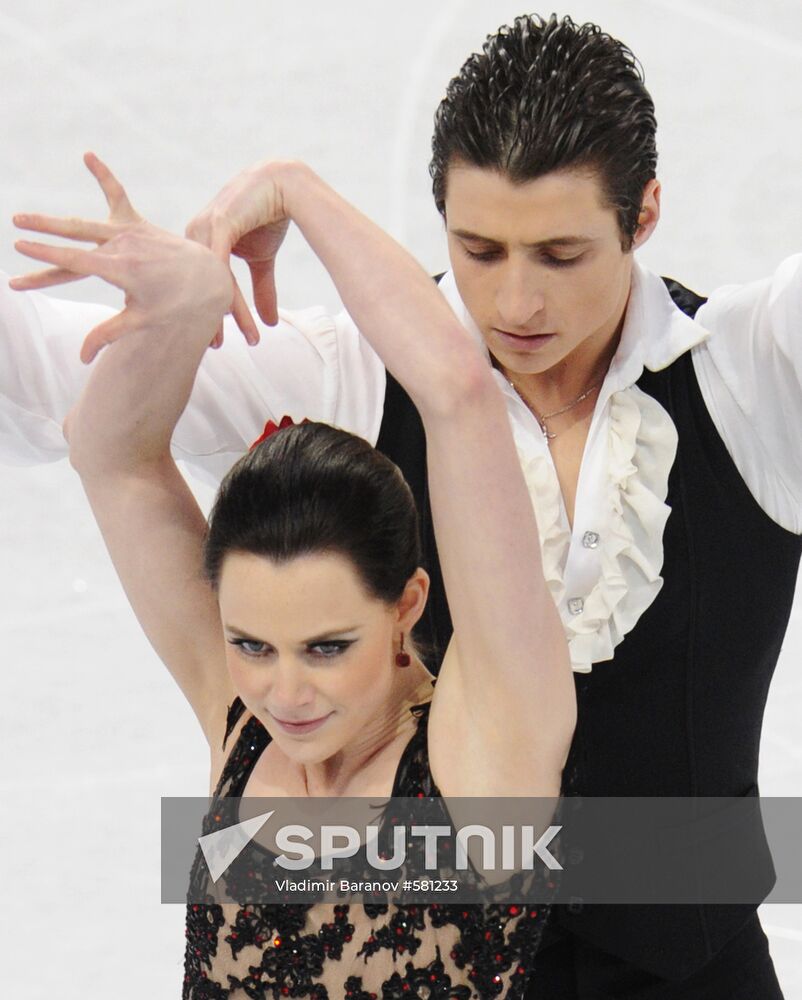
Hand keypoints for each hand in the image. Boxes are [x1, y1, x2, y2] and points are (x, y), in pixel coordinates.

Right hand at [11, 153, 232, 363]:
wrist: (208, 278)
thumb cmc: (176, 304)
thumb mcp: (144, 320)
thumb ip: (109, 334)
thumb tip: (82, 358)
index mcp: (121, 269)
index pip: (75, 260)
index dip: (46, 254)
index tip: (20, 247)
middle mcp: (123, 246)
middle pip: (74, 240)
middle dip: (43, 236)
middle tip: (15, 231)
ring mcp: (130, 232)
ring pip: (85, 224)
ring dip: (54, 220)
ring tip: (23, 216)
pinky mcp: (138, 223)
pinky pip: (118, 195)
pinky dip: (104, 176)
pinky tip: (88, 156)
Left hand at [185, 160, 290, 340]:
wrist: (286, 185)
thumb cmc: (270, 215)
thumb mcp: (262, 259)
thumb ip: (261, 289)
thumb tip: (270, 322)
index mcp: (200, 240)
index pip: (197, 283)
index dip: (205, 312)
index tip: (212, 340)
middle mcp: (197, 233)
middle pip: (196, 284)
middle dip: (205, 318)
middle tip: (212, 347)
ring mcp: (206, 226)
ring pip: (208, 279)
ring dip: (218, 311)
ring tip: (223, 338)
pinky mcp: (221, 221)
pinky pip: (220, 264)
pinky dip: (223, 290)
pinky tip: (227, 313)